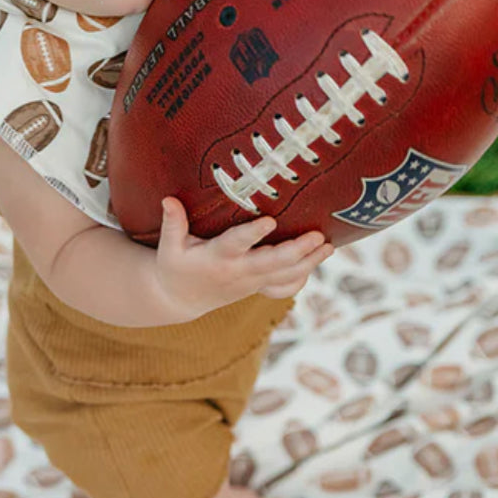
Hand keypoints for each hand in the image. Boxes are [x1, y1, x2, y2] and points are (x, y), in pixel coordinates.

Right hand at [154, 197, 333, 320]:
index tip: (271, 220)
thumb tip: (168, 198)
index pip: (237, 244)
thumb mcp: (169, 246)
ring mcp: (251, 283)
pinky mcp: (257, 288)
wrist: (180, 299)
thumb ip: (173, 222)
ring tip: (329, 246)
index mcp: (216, 258)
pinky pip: (284, 288)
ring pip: (284, 276)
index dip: (253, 234)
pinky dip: (302, 277)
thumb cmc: (175, 265)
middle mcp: (238, 272)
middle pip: (271, 264)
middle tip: (317, 236)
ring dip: (309, 263)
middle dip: (296, 251)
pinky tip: (318, 260)